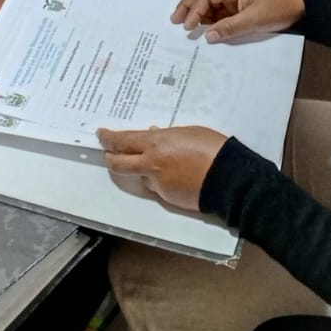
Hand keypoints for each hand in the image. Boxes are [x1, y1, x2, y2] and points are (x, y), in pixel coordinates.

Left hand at [97, 126, 229, 210]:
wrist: (229, 179)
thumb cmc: (212, 148)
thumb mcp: (188, 132)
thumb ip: (167, 135)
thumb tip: (154, 132)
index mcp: (155, 143)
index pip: (121, 141)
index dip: (108, 138)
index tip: (101, 135)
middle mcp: (150, 164)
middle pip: (118, 164)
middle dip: (110, 157)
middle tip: (109, 152)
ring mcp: (157, 184)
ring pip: (139, 176)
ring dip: (140, 170)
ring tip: (155, 163)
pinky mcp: (166, 198)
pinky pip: (157, 187)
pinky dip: (159, 180)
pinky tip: (174, 175)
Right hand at [172, 0, 303, 42]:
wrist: (301, 7)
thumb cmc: (279, 9)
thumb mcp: (255, 20)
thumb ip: (230, 27)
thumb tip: (208, 37)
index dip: (195, 10)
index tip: (187, 26)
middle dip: (187, 4)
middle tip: (174, 19)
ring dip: (196, 9)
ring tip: (184, 22)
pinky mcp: (238, 0)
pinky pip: (218, 5)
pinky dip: (208, 14)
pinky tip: (202, 24)